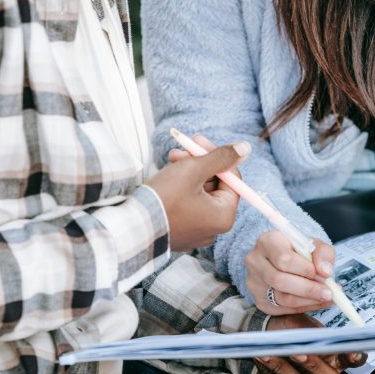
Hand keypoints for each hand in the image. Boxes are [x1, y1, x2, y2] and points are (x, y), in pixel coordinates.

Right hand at [147, 135, 249, 251]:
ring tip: (170, 159)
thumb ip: (220, 157)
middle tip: (182, 149)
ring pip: (199, 192)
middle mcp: (213, 228)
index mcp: (223, 216)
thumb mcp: (194, 169)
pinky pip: (187, 205)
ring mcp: (195, 231)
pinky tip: (166, 176)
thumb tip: (245, 148)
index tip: (198, 141)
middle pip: (215, 185)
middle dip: (199, 162)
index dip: (216, 156)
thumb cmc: (164, 198)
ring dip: (188, 172)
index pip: (231, 178)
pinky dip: (180, 188)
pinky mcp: (179, 231)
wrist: (129, 228)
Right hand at [245, 231, 335, 314]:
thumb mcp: (313, 244)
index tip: (324, 276)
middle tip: (329, 293)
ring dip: (308, 301)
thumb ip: (323, 253)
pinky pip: (283, 309)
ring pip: (282, 298)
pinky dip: (304, 307)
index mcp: (268, 241)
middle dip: (308, 289)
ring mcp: (255, 282)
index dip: (305, 270)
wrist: (283, 259)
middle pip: (280, 280)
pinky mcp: (260, 300)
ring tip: (327, 298)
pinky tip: (318, 303)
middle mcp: (255, 261)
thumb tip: (325, 271)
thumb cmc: (299, 250)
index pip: (284, 259)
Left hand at [253, 314, 366, 373]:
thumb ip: (313, 332)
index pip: (353, 361)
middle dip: (315, 366)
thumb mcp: (301, 323)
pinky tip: (262, 358)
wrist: (262, 331)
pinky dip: (270, 373)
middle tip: (300, 352)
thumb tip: (322, 339)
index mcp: (334, 358)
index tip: (351, 352)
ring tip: (272, 352)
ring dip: (286, 370)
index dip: (355, 359)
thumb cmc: (287, 327)